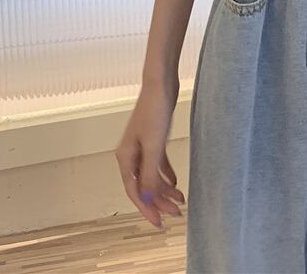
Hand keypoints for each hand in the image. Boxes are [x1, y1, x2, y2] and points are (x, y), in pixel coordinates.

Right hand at [114, 76, 184, 228]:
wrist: (160, 84)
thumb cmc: (155, 111)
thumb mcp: (154, 145)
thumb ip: (149, 173)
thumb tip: (146, 199)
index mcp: (126, 158)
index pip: (135, 192)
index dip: (147, 209)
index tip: (159, 223)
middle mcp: (131, 154)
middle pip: (144, 185)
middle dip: (159, 201)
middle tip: (176, 215)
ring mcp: (142, 146)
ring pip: (151, 175)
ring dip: (164, 189)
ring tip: (180, 202)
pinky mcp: (153, 138)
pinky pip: (158, 163)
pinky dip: (165, 174)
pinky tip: (175, 183)